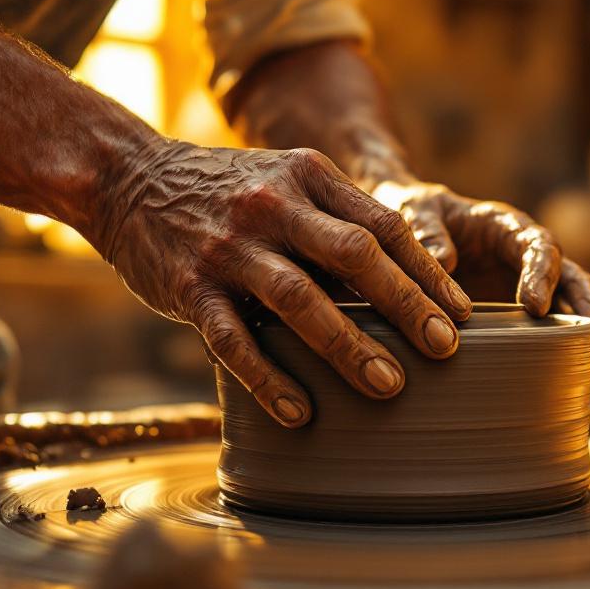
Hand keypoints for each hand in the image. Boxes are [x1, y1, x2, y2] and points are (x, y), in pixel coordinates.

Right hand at [89, 142, 472, 427]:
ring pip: (300, 300)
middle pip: (354, 256)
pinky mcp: (188, 287)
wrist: (126, 176)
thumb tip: (408, 284)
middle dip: (407, 305)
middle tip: (446, 349)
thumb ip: (337, 221)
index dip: (427, 271)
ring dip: (349, 346)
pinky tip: (302, 412)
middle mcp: (272, 206)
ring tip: (390, 386)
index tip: (463, 314)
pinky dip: (270, 379)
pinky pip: (235, 341)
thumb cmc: (228, 191)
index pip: (382, 225)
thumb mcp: (286, 181)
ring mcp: (229, 247)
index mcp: (307, 177)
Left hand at [371, 180, 589, 391]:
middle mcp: (527, 258)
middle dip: (589, 306)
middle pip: (572, 279)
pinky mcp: (521, 318)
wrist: (411, 229)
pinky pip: (552, 338)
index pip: (538, 245)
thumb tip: (443, 262)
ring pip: (571, 313)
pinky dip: (564, 361)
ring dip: (586, 342)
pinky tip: (572, 392)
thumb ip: (427, 232)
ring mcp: (528, 289)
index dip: (542, 273)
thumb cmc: (415, 214)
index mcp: (507, 228)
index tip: (534, 305)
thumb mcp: (414, 211)